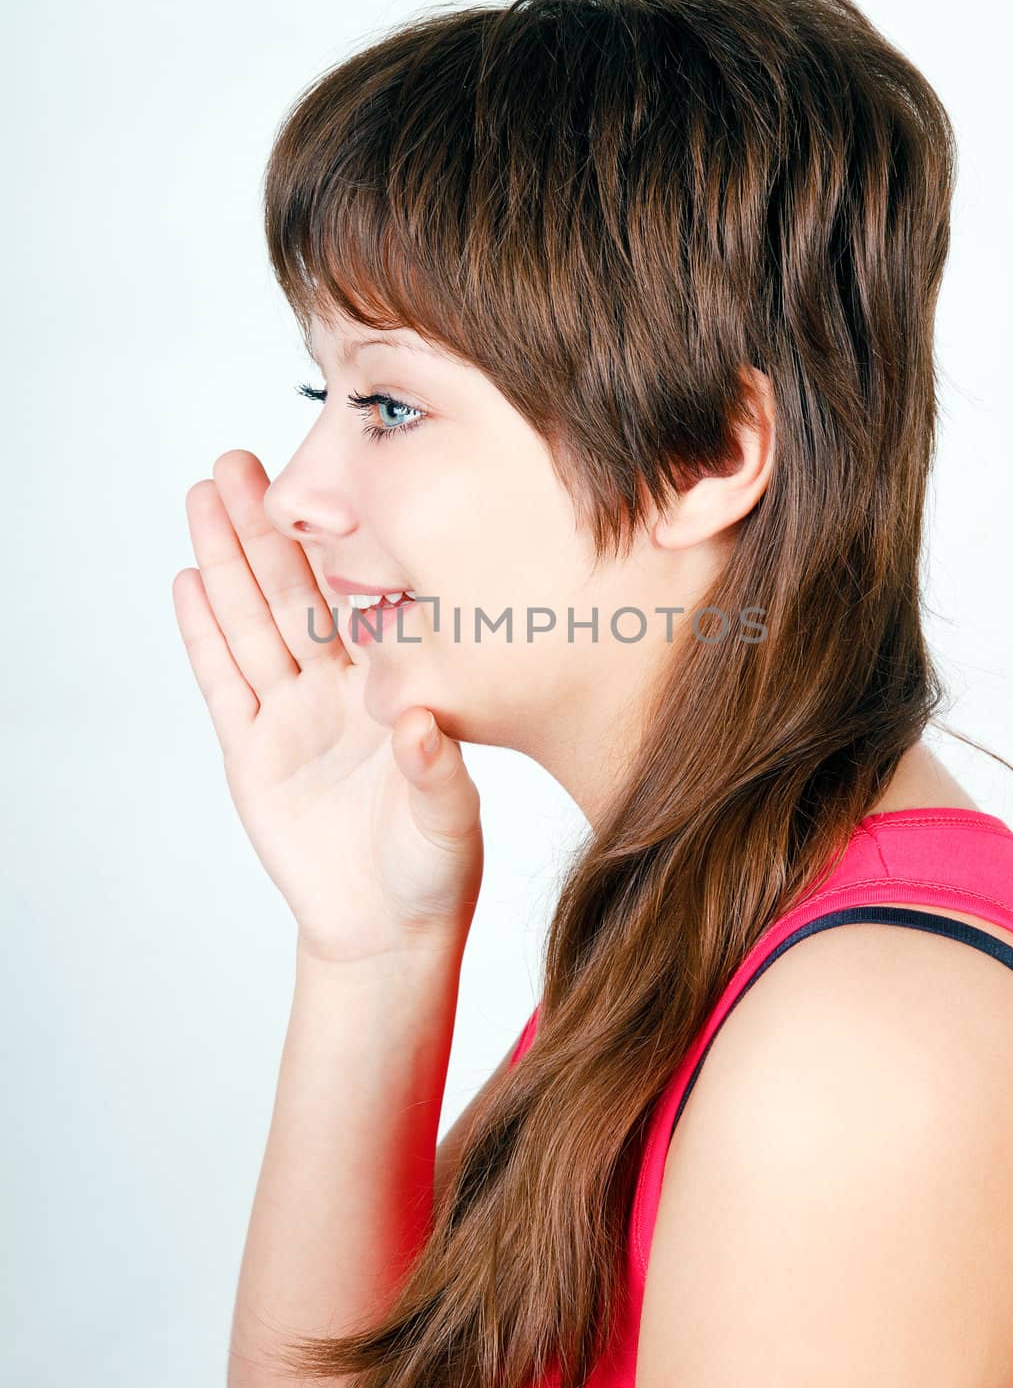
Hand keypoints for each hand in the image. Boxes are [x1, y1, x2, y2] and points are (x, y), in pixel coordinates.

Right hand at [172, 449, 482, 963]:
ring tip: (204, 496)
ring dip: (225, 562)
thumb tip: (419, 725)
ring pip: (251, 622)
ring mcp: (290, 714)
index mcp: (391, 685)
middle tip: (243, 461)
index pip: (359, 599)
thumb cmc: (433, 868)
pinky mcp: (250, 750)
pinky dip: (204, 633)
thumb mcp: (449, 822)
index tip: (326, 481)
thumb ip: (437, 773)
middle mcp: (338, 687)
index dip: (338, 543)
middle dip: (266, 529)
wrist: (385, 926)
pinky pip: (223, 681)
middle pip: (293, 593)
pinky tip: (187, 580)